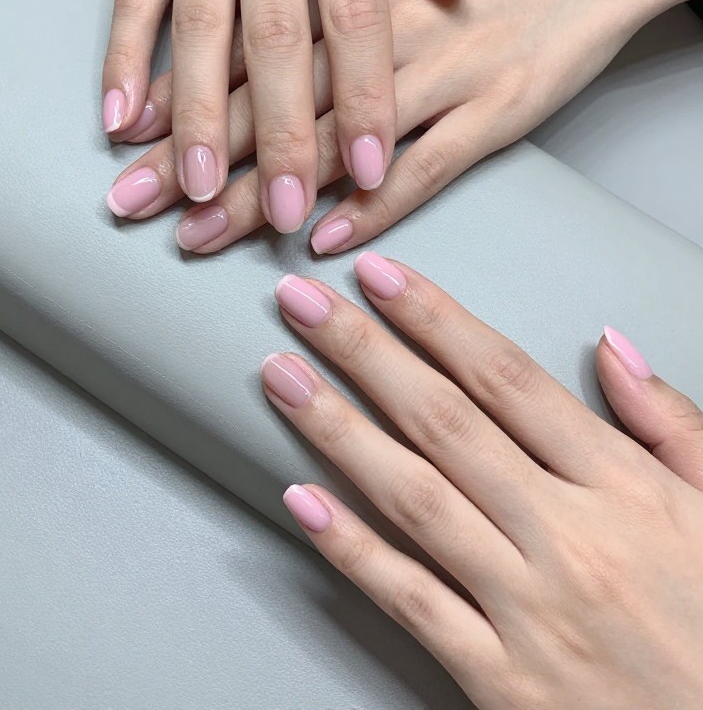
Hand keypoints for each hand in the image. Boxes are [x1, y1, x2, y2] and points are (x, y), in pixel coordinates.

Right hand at [101, 0, 464, 231]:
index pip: (353, 14)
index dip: (361, 97)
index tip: (370, 170)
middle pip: (270, 38)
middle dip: (278, 133)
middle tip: (286, 211)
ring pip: (194, 29)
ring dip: (194, 116)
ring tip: (200, 191)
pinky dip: (122, 60)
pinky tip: (122, 121)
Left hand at [104, 0, 702, 250]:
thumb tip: (247, 35)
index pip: (250, 48)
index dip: (189, 97)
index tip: (133, 141)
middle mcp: (384, 34)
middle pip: (274, 107)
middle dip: (199, 161)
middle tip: (133, 206)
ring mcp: (440, 78)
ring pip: (335, 148)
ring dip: (264, 196)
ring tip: (198, 237)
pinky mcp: (492, 114)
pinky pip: (426, 171)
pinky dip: (375, 207)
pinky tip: (326, 240)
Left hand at [262, 255, 702, 708]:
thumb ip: (669, 420)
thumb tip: (609, 343)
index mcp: (624, 489)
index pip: (508, 379)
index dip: (436, 320)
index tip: (383, 277)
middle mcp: (568, 538)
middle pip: (444, 423)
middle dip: (365, 352)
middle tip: (305, 303)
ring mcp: (527, 610)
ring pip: (413, 498)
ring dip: (338, 429)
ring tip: (283, 376)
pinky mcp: (500, 680)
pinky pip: (411, 602)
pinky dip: (351, 548)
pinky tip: (301, 499)